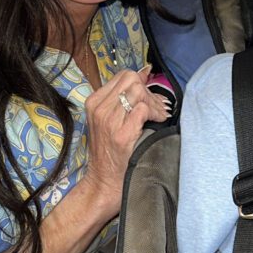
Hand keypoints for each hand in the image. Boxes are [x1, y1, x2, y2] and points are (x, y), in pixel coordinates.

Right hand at [81, 64, 169, 214]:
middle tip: (155, 108)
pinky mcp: (121, 134)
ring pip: (139, 92)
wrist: (104, 179)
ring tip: (159, 115)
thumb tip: (145, 72)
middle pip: (132, 80)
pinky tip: (159, 122)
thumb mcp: (109, 119)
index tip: (148, 99)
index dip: (141, 84)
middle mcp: (99, 109)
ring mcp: (109, 121)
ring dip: (154, 103)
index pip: (123, 76)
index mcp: (94, 102)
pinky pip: (143, 109)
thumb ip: (123, 97)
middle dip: (148, 91)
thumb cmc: (109, 150)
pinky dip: (155, 113)